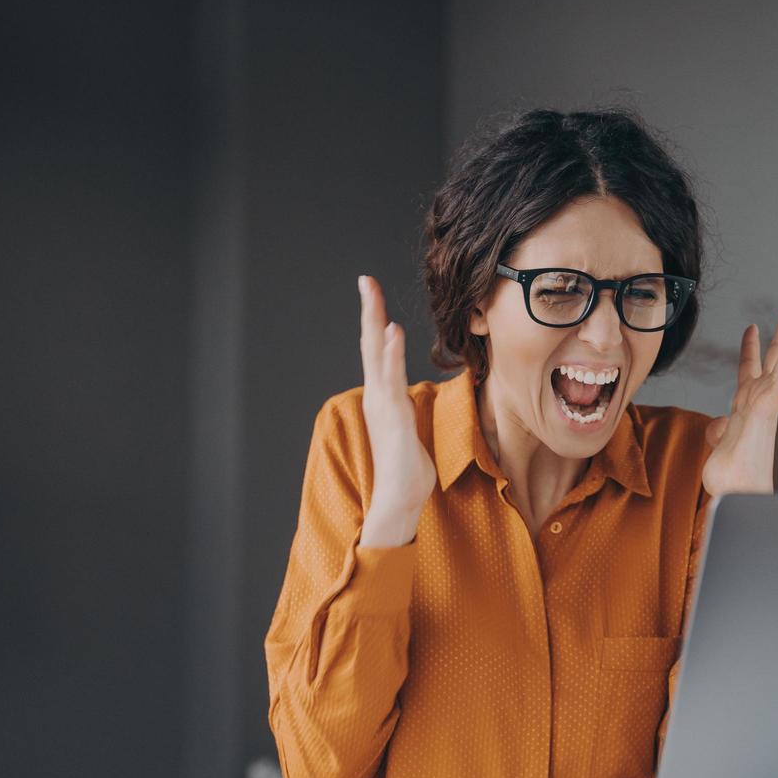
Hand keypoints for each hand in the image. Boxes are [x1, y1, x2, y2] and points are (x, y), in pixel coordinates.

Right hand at [357, 275, 436, 546]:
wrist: (400, 499)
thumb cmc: (409, 468)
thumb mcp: (410, 428)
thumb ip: (407, 409)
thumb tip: (411, 398)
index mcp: (382, 396)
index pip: (377, 351)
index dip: (375, 320)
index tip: (373, 292)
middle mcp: (377, 396)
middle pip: (370, 344)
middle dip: (369, 310)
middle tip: (365, 279)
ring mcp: (382, 405)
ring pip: (377, 356)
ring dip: (375, 322)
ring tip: (373, 294)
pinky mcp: (393, 416)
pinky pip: (392, 379)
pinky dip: (391, 353)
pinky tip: (392, 331)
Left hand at [701, 302, 777, 497]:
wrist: (735, 497)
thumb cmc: (729, 478)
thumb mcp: (717, 446)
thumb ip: (718, 431)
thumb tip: (715, 424)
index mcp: (746, 406)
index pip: (750, 370)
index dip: (751, 348)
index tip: (751, 327)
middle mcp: (759, 400)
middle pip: (777, 355)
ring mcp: (765, 403)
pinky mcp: (767, 410)